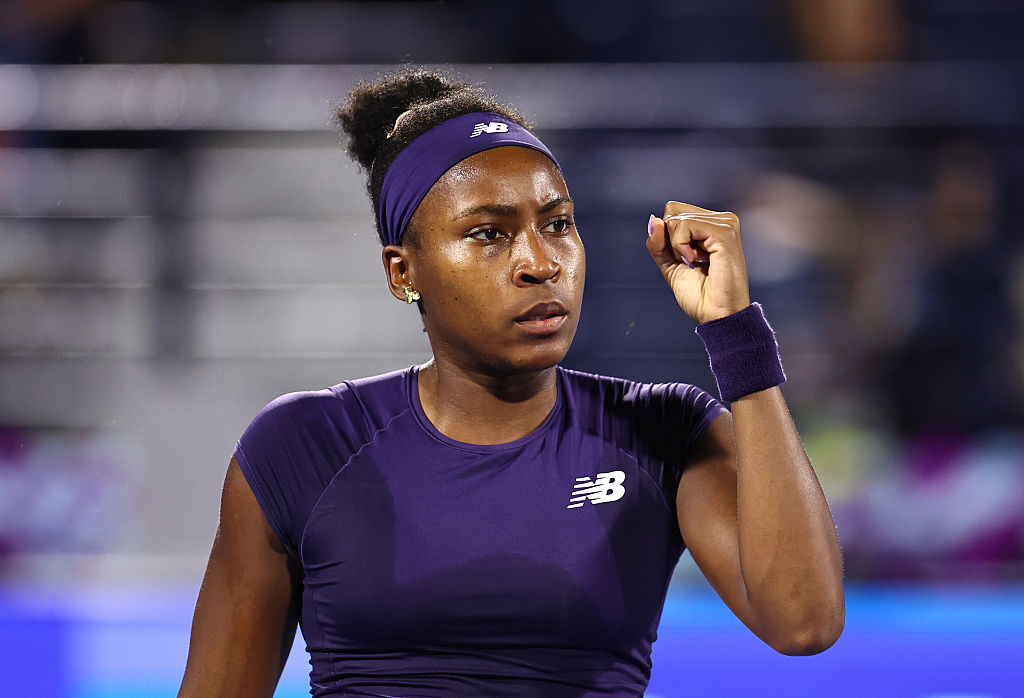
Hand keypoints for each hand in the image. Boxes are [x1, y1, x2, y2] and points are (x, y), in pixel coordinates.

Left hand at [645, 201, 751, 323]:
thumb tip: (653, 220)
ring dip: (677, 247)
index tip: (685, 259)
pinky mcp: (725, 232)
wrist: (716, 314)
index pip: (673, 210)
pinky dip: (681, 247)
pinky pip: (684, 226)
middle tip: (692, 262)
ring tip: (698, 263)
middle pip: (672, 210)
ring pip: (676, 219)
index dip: (667, 236)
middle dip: (671, 240)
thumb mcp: (670, 265)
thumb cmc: (699, 295)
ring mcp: (726, 224)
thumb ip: (658, 243)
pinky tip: (699, 260)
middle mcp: (722, 220)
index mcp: (712, 224)